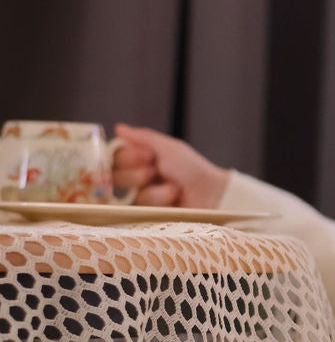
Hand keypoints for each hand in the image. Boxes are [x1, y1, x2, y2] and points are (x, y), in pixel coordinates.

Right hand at [113, 124, 230, 207]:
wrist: (211, 193)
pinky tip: (175, 197)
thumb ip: (143, 137)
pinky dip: (162, 198)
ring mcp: (142, 196)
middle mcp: (137, 176)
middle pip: (116, 176)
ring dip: (156, 188)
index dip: (128, 157)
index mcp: (140, 158)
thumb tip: (119, 128)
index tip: (148, 155)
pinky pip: (144, 205)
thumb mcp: (169, 148)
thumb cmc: (192, 168)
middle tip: (156, 169)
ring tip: (175, 186)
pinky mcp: (148, 213)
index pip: (115, 157)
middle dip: (138, 173)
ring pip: (131, 193)